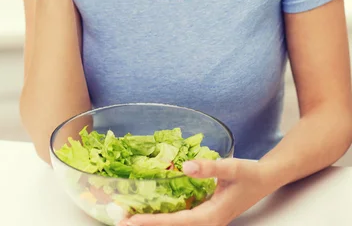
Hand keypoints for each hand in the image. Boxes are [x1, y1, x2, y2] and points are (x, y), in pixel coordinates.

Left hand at [119, 158, 268, 225]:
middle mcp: (206, 222)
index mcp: (211, 216)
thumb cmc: (251, 174)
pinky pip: (181, 217)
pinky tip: (153, 208)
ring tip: (129, 216)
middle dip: (147, 223)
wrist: (266, 179)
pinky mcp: (205, 212)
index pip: (177, 223)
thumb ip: (211, 167)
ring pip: (176, 224)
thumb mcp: (234, 168)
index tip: (131, 221)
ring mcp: (205, 219)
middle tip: (119, 220)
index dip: (153, 222)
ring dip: (154, 220)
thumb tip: (186, 166)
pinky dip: (164, 215)